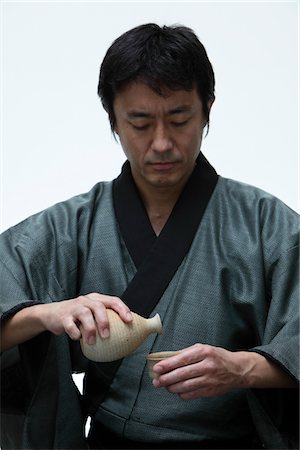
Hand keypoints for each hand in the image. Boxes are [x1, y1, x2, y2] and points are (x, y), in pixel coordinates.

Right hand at [40, 293, 132, 344]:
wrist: (52, 314)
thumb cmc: (77, 316)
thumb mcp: (92, 313)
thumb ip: (105, 319)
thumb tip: (125, 334)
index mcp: (96, 299)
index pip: (112, 300)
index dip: (122, 309)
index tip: (130, 320)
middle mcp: (86, 301)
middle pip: (98, 306)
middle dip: (104, 321)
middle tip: (107, 335)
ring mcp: (74, 308)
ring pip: (84, 314)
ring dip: (90, 329)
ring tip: (92, 342)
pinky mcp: (63, 317)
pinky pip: (70, 325)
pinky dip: (75, 333)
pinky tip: (78, 338)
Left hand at [152, 343, 296, 398]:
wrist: (237, 369)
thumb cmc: (217, 357)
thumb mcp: (203, 349)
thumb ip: (186, 354)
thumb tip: (167, 360)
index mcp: (204, 352)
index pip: (181, 359)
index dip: (167, 365)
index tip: (156, 368)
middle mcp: (207, 365)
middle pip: (181, 374)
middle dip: (166, 378)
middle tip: (156, 381)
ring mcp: (209, 379)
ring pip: (185, 386)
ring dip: (172, 387)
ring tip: (164, 386)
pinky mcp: (210, 390)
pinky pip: (192, 394)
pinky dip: (182, 393)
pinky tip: (177, 390)